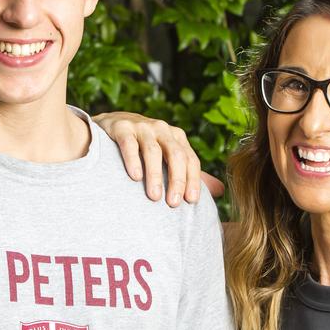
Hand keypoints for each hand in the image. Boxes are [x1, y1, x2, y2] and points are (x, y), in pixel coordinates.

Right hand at [93, 111, 221, 206]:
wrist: (109, 126)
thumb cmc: (143, 147)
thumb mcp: (168, 157)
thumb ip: (190, 174)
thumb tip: (220, 190)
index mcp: (176, 137)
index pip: (191, 159)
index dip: (192, 180)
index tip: (190, 202)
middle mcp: (162, 129)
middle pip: (176, 154)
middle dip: (177, 180)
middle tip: (172, 203)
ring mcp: (141, 126)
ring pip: (153, 151)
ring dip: (155, 175)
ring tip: (154, 196)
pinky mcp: (121, 127)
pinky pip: (129, 144)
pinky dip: (133, 160)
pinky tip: (134, 177)